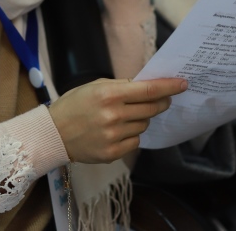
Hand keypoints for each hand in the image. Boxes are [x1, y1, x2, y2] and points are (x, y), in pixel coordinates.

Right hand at [48, 77, 186, 162]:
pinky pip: (135, 141)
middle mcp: (113, 115)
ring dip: (141, 118)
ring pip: (144, 125)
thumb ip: (121, 86)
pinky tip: (118, 131)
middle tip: (163, 99)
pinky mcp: (112, 152)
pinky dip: (132, 134)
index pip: (148, 90)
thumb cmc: (74, 105)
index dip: (168, 87)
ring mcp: (113, 136)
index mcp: (109, 94)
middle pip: (151, 108)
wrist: (53, 133)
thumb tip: (147, 87)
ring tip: (125, 116)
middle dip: (161, 102)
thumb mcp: (95, 86)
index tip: (182, 84)